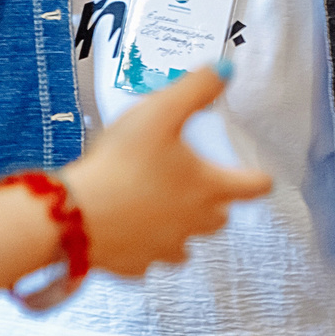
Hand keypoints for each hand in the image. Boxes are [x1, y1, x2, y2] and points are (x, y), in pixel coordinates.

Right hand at [64, 65, 271, 274]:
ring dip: (181, 229)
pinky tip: (128, 232)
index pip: (253, 187)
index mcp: (208, 188)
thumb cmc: (121, 162)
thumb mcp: (161, 112)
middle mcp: (194, 224)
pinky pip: (147, 260)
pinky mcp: (134, 267)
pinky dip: (143, 247)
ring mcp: (164, 249)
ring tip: (164, 211)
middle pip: (220, 218)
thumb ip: (196, 88)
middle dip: (216, 203)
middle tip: (201, 186)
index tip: (260, 177)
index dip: (259, 179)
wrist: (74, 216)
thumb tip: (227, 69)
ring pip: (186, 246)